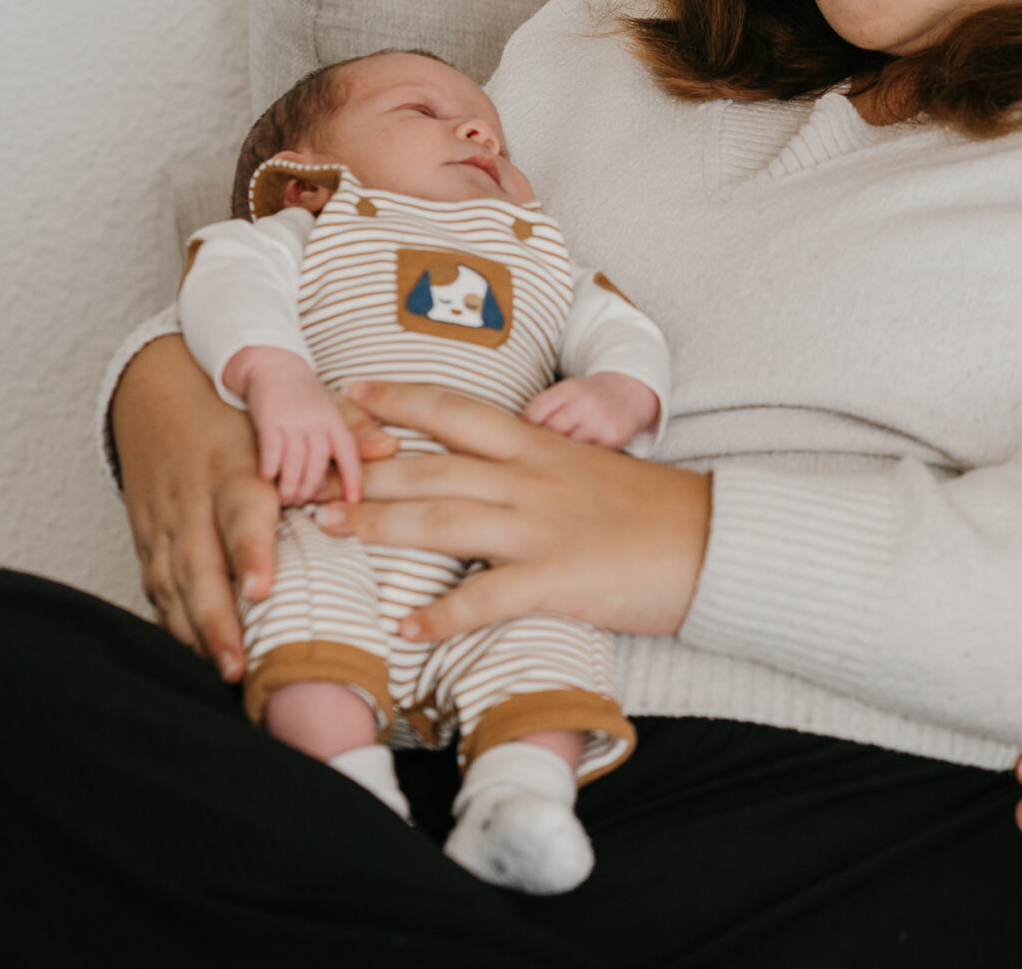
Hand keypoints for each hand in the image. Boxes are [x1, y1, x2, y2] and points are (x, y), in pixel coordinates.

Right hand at [108, 336, 385, 679]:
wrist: (154, 398)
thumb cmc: (235, 417)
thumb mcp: (282, 414)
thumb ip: (339, 431)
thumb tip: (390, 444)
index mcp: (233, 470)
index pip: (241, 515)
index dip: (250, 553)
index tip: (263, 591)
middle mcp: (192, 501)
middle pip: (198, 566)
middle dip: (216, 620)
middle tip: (239, 665)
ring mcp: (161, 525)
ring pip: (171, 587)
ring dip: (194, 633)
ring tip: (225, 673)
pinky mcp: (144, 542)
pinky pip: (155, 591)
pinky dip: (172, 625)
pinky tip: (195, 656)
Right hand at [229, 346, 364, 503]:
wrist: (273, 364)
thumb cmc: (306, 397)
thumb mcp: (333, 411)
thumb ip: (355, 432)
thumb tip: (390, 448)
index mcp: (335, 419)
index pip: (348, 452)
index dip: (353, 477)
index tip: (354, 500)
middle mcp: (316, 419)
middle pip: (318, 462)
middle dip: (311, 487)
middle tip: (302, 502)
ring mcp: (292, 419)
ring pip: (295, 460)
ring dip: (290, 484)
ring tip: (286, 498)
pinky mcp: (268, 418)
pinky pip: (271, 450)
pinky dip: (270, 469)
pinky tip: (267, 479)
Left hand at [316, 380, 712, 642]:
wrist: (715, 539)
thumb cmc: (654, 510)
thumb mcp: (591, 470)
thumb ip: (537, 469)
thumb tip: (491, 475)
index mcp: (540, 448)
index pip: (456, 413)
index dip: (400, 402)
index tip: (351, 394)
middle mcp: (532, 479)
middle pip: (432, 467)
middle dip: (363, 473)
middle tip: (305, 480)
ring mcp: (543, 528)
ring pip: (445, 520)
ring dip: (381, 527)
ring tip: (330, 534)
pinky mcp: (559, 578)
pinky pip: (488, 597)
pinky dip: (443, 614)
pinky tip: (405, 626)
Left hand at [524, 371, 662, 451]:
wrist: (631, 393)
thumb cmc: (589, 397)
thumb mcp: (568, 392)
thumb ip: (545, 409)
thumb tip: (517, 440)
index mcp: (569, 389)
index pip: (534, 413)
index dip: (525, 429)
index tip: (525, 437)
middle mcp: (585, 403)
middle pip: (550, 432)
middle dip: (542, 444)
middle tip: (539, 453)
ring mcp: (600, 422)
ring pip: (567, 447)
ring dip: (559, 455)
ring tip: (556, 458)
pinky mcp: (613, 439)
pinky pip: (587, 456)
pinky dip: (579, 460)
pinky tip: (577, 459)